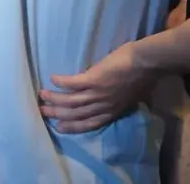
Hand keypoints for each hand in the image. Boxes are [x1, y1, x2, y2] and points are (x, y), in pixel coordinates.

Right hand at [39, 42, 157, 133]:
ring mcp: (98, 93)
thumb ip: (119, 99)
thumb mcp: (132, 95)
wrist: (147, 63)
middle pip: (76, 114)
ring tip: (42, 95)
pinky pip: (73, 83)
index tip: (59, 126)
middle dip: (58, 114)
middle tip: (43, 111)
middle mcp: (103, 105)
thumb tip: (113, 97)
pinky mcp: (94, 79)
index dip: (73, 126)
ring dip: (55, 99)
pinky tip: (52, 78)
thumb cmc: (143, 77)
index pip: (89, 123)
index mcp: (112, 110)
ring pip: (71, 101)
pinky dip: (61, 82)